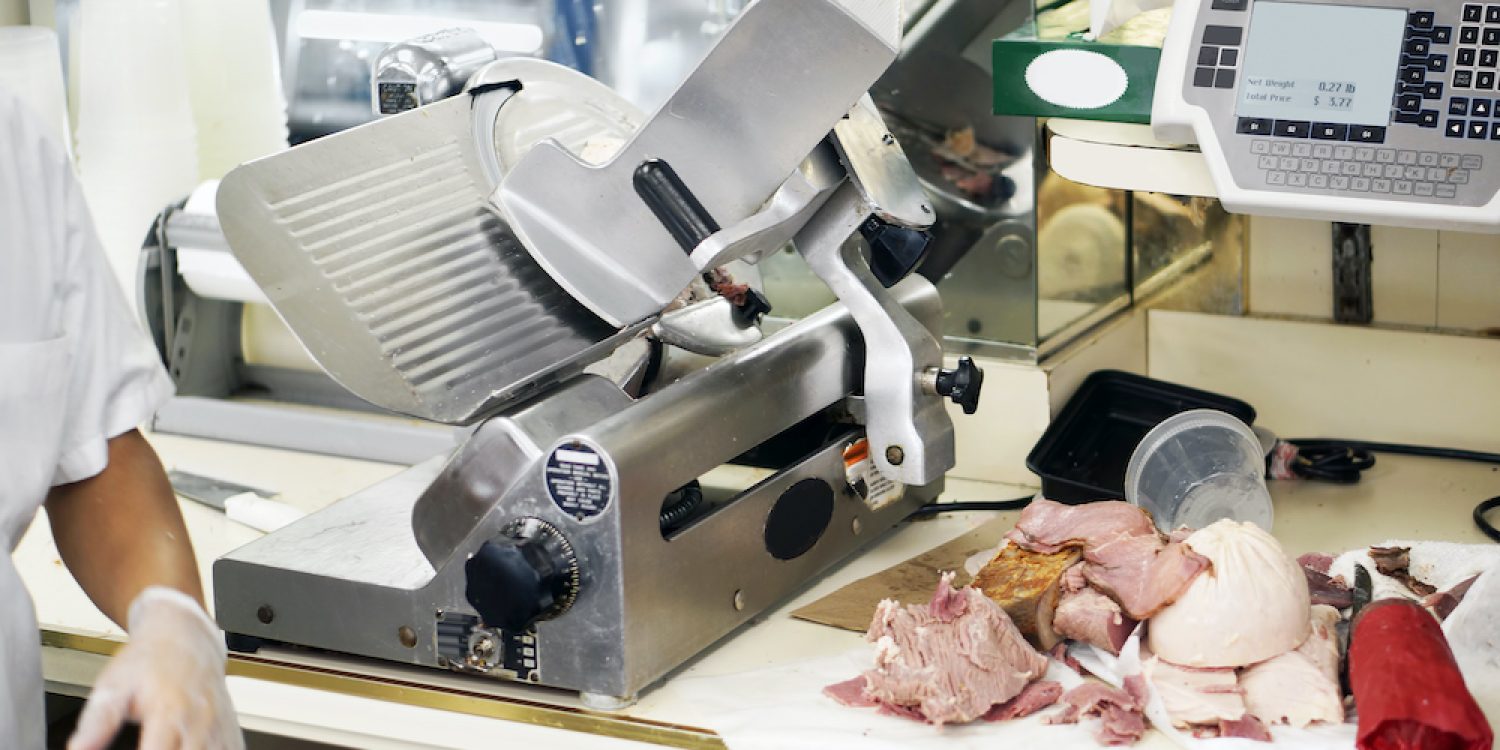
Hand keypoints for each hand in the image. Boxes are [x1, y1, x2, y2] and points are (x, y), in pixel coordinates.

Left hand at [68, 587, 243, 749]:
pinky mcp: (229, 728)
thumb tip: (77, 748)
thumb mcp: (115, 684)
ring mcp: (218, 726)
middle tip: (152, 747)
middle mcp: (198, 721)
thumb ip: (97, 721)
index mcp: (169, 710)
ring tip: (175, 747)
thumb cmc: (150, 658)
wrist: (187, 633)